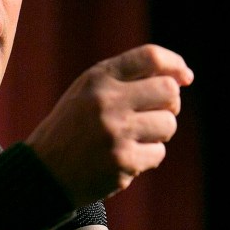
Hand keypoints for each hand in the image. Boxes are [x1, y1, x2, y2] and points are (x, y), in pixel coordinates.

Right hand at [26, 44, 193, 206]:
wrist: (44, 171)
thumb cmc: (73, 127)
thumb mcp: (88, 91)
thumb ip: (127, 78)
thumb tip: (184, 77)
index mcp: (97, 79)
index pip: (150, 57)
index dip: (175, 64)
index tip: (185, 77)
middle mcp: (106, 102)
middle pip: (169, 91)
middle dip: (170, 104)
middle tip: (154, 113)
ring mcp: (115, 133)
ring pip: (168, 124)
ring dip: (158, 133)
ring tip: (133, 138)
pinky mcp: (123, 162)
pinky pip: (158, 153)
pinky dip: (146, 157)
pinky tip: (123, 157)